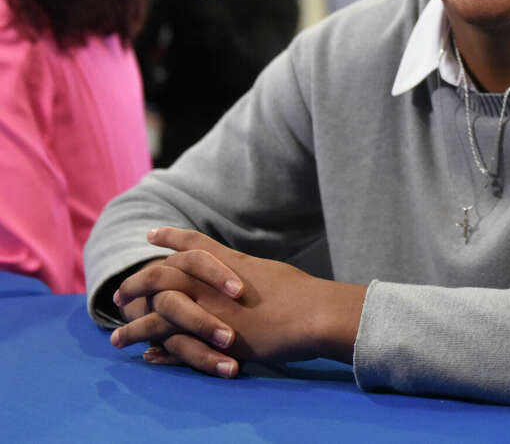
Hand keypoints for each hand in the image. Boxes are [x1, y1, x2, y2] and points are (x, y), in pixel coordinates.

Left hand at [112, 228, 365, 374]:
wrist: (311, 313)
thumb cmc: (302, 294)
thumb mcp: (269, 273)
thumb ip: (246, 273)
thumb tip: (241, 276)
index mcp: (227, 263)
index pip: (190, 245)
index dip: (170, 237)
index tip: (150, 234)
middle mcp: (208, 282)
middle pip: (160, 276)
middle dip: (135, 284)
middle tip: (119, 293)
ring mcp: (205, 308)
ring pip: (155, 314)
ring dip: (133, 326)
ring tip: (117, 337)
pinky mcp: (208, 336)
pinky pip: (171, 342)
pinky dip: (156, 350)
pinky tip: (145, 356)